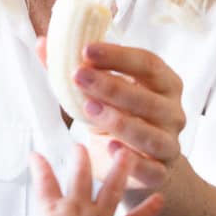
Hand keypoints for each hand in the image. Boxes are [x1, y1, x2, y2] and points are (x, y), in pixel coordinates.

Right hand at [29, 144, 163, 215]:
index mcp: (52, 211)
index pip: (43, 182)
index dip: (39, 166)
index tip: (36, 154)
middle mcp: (76, 208)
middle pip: (80, 176)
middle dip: (81, 158)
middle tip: (81, 146)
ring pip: (111, 188)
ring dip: (119, 169)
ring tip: (125, 153)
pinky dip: (148, 211)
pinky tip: (160, 199)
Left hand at [75, 42, 184, 188]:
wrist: (132, 160)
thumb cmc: (117, 114)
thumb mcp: (97, 91)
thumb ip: (73, 67)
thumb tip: (42, 43)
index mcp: (164, 83)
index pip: (148, 63)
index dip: (119, 55)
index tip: (86, 49)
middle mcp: (173, 112)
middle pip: (147, 98)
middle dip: (111, 86)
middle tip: (78, 76)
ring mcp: (169, 144)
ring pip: (150, 135)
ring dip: (119, 121)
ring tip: (89, 108)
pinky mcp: (160, 173)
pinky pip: (151, 169)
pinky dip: (133, 162)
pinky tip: (110, 148)